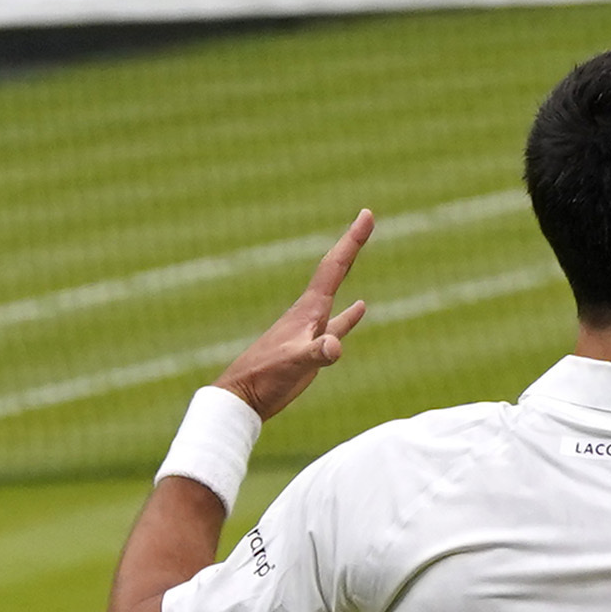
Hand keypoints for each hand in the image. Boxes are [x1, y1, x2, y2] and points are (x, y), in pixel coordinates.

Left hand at [214, 209, 373, 419]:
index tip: (366, 215)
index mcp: (308, 310)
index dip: (352, 240)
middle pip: (335, 270)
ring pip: (335, 291)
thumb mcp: (294, 365)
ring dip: (347, 270)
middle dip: (351, 244)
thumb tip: (335, 346)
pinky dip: (350, 315)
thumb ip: (316, 354)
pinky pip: (337, 324)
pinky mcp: (311, 347)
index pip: (334, 267)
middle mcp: (309, 312)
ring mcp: (310, 329)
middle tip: (366, 217)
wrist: (244, 396)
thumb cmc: (265, 378)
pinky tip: (361, 307)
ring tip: (357, 251)